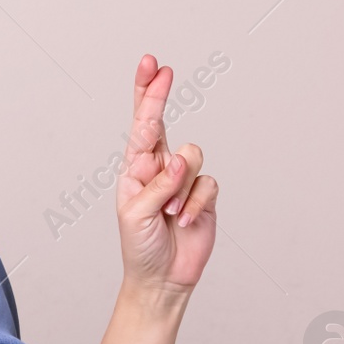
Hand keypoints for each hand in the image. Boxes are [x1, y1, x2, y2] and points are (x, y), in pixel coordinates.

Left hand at [115, 54, 217, 292]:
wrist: (162, 277)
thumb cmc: (139, 245)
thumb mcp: (135, 213)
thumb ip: (157, 183)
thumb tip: (178, 158)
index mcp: (135, 167)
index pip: (140, 125)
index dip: (147, 94)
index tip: (151, 66)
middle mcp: (159, 167)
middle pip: (162, 122)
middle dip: (159, 95)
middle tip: (162, 69)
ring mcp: (183, 179)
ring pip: (192, 155)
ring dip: (180, 185)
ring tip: (168, 211)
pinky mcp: (204, 195)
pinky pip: (208, 184)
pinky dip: (195, 203)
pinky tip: (183, 221)